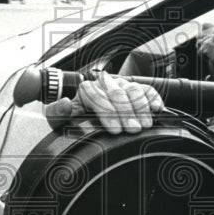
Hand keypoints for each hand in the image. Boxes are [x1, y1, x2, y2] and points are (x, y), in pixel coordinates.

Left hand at [44, 72, 162, 134]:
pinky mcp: (136, 89)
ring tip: (144, 124)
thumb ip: (57, 114)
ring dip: (141, 107)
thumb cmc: (76, 121)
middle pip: (118, 93)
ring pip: (133, 90)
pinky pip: (147, 89)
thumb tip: (65, 104)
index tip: (114, 129)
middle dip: (127, 113)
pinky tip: (156, 108)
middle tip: (133, 129)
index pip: (97, 96)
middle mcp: (105, 85)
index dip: (107, 112)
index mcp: (87, 90)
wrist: (86, 117)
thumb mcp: (61, 121)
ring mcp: (122, 86)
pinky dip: (153, 98)